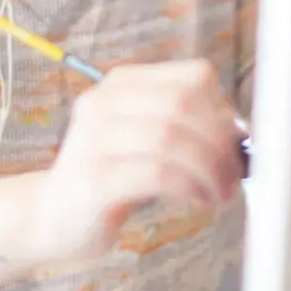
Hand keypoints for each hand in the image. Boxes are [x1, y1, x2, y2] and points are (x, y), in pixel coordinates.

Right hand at [34, 59, 244, 262]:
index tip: (233, 141)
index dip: (224, 108)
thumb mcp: (145, 137)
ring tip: (220, 193)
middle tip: (233, 174)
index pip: (193, 76)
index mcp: (123, 82)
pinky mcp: (94, 177)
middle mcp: (105, 100)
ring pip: (172, 136)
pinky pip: (157, 172)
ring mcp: (95, 136)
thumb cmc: (112, 175)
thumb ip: (182, 125)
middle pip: (184, 104)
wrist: (52, 214)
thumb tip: (237, 132)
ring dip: (209, 168)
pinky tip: (199, 200)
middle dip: (219, 142)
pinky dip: (190, 186)